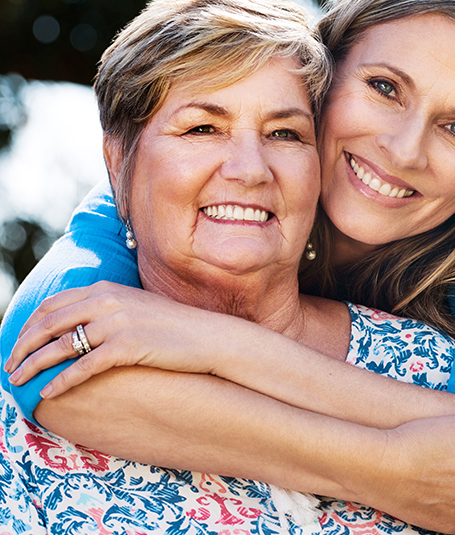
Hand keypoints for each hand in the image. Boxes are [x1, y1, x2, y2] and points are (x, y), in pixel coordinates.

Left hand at [5, 281, 237, 396]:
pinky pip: (83, 366)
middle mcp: (106, 301)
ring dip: (33, 366)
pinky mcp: (126, 346)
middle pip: (48, 324)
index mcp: (105, 288)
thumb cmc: (175, 327)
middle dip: (22, 346)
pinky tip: (48, 393)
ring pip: (59, 346)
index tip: (17, 343)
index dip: (28, 325)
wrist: (209, 337)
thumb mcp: (136, 307)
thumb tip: (80, 324)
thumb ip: (107, 308)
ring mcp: (116, 323)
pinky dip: (61, 381)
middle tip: (8, 366)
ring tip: (17, 383)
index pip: (52, 304)